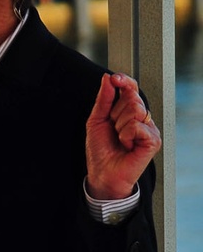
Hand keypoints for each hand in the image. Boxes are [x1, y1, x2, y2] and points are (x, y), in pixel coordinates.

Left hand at [85, 72, 160, 200]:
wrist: (103, 173)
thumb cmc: (100, 150)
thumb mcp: (96, 120)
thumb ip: (104, 99)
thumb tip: (108, 78)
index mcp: (128, 111)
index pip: (132, 88)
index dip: (124, 81)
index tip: (115, 79)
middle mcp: (142, 117)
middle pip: (132, 97)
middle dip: (116, 113)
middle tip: (114, 129)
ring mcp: (149, 128)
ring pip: (135, 109)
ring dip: (119, 125)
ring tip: (120, 138)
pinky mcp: (154, 139)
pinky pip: (137, 126)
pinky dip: (126, 136)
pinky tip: (127, 145)